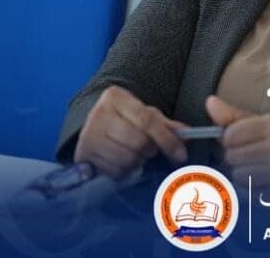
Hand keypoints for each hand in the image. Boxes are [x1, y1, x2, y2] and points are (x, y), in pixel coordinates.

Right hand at [74, 85, 188, 178]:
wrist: (94, 126)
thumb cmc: (125, 120)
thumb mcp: (145, 115)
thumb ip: (167, 125)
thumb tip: (187, 134)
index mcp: (115, 97)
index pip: (147, 120)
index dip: (166, 139)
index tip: (180, 155)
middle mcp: (98, 113)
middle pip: (138, 141)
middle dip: (148, 150)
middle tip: (147, 149)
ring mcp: (88, 134)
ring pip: (126, 158)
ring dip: (136, 162)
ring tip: (133, 154)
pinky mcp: (82, 154)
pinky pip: (113, 171)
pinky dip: (122, 171)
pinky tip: (119, 161)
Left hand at [206, 95, 269, 192]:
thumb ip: (238, 117)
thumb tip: (209, 102)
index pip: (230, 134)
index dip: (229, 140)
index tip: (240, 141)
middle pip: (231, 157)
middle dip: (235, 158)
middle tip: (252, 156)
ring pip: (238, 176)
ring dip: (243, 175)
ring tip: (260, 169)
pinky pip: (250, 192)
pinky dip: (253, 189)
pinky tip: (268, 182)